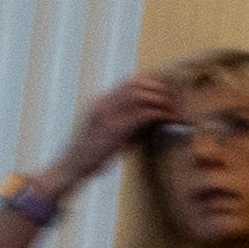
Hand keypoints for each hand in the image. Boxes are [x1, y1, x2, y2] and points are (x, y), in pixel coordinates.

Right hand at [59, 73, 180, 181]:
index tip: (166, 90)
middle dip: (158, 88)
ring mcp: (108, 115)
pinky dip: (158, 113)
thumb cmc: (95, 152)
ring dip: (160, 99)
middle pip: (135, 83)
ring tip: (171, 108)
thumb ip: (127, 119)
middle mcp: (103, 104)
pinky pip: (142, 114)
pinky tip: (167, 118)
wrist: (75, 166)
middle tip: (174, 98)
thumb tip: (153, 113)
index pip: (129, 82)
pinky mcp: (115, 129)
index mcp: (101, 102)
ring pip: (139, 94)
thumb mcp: (111, 130)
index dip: (151, 82)